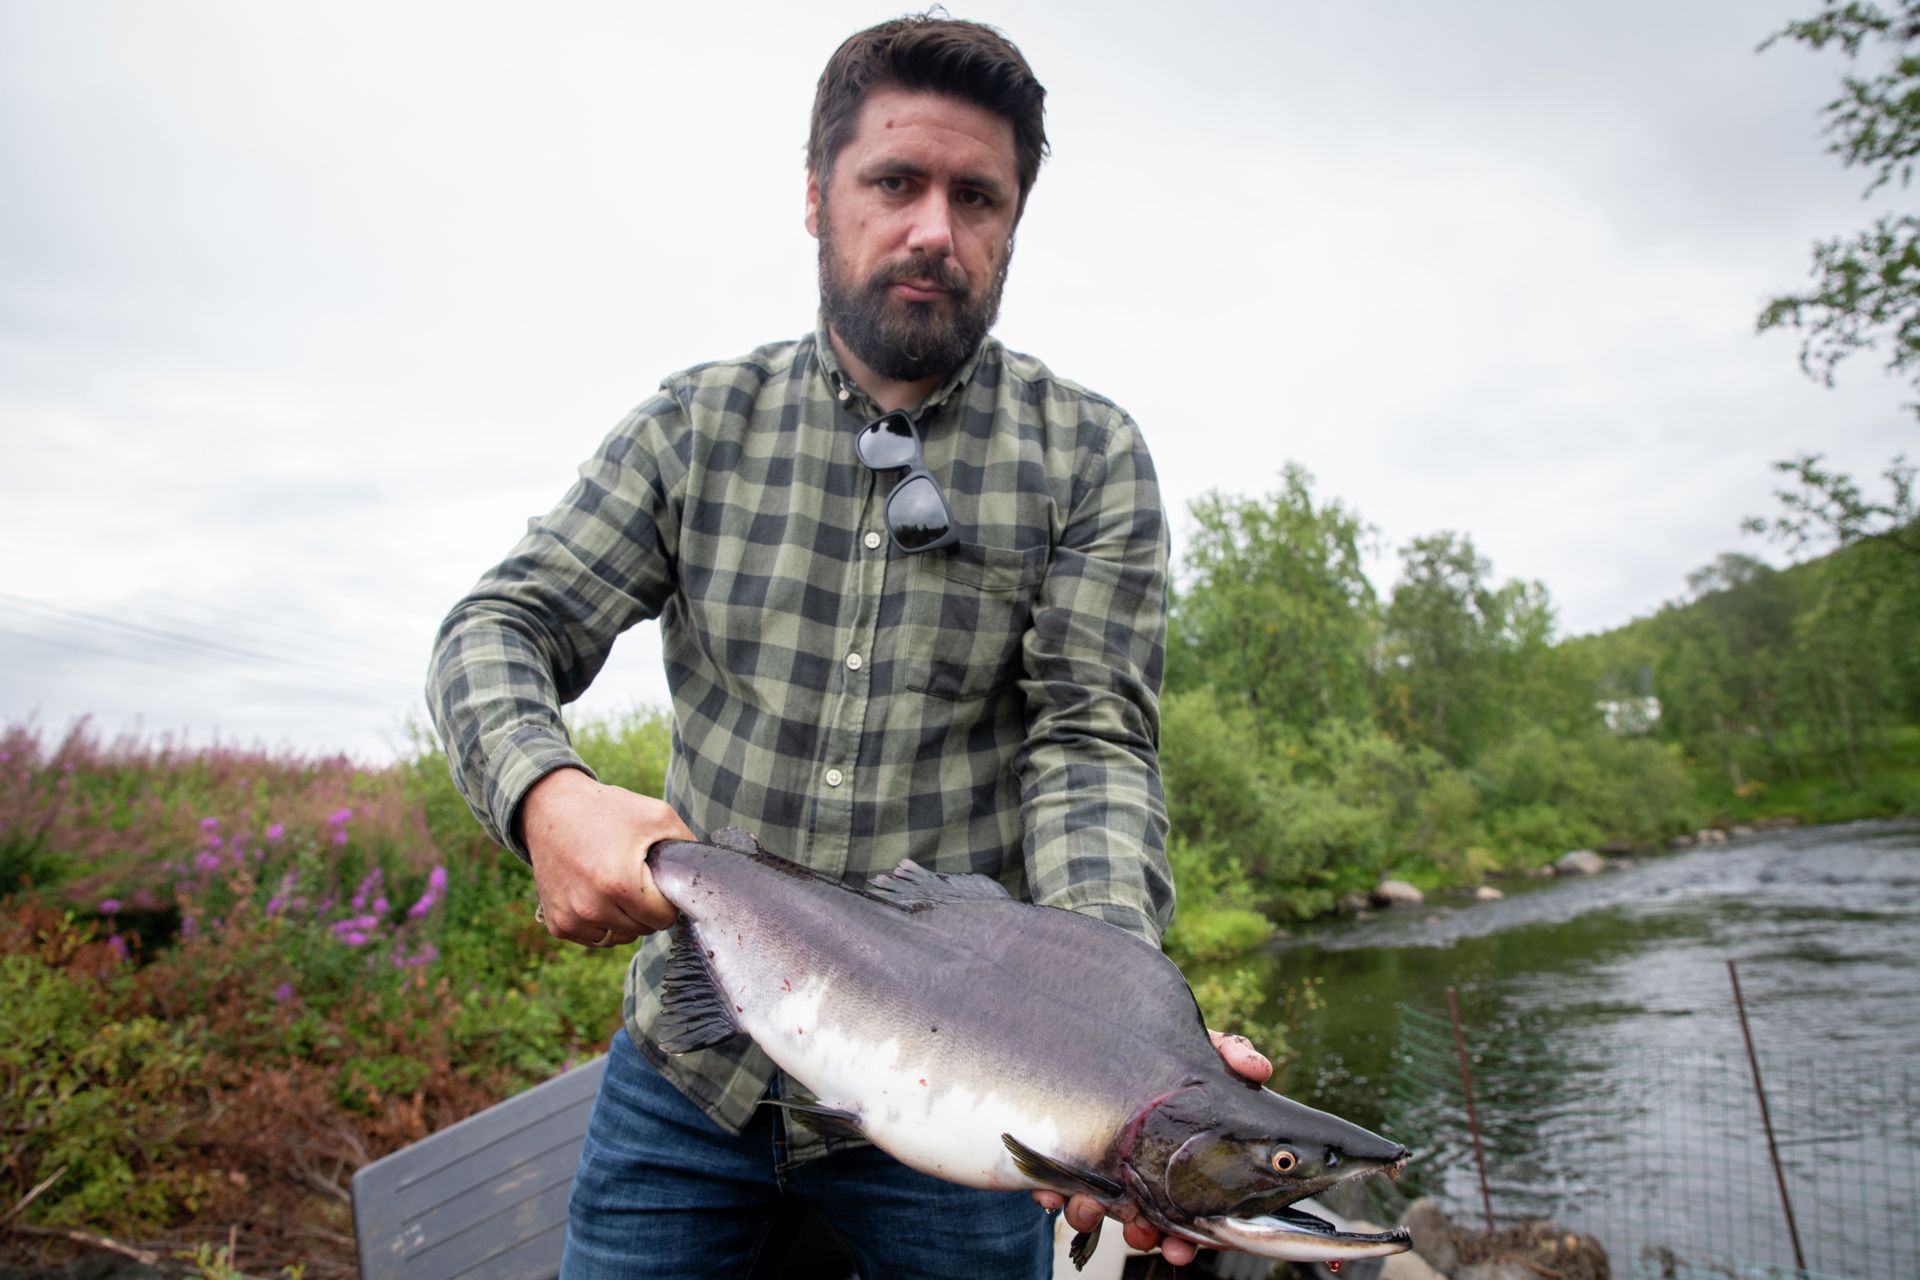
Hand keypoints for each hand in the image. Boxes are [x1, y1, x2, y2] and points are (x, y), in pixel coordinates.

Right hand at [520, 767, 691, 947]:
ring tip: (615, 882)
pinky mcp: (558, 924)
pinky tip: (596, 893)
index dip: (667, 899)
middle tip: (636, 877)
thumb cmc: (607, 810)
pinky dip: (602, 922)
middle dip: (647, 908)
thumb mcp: (657, 816)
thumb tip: (709, 875)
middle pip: (644, 929)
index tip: (658, 879)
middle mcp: (592, 908)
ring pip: (620, 937)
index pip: (664, 918)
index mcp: (619, 884)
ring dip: (625, 918)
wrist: (549, 809)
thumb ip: (687, 847)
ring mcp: (572, 919)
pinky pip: (596, 937)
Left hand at [1032, 1029, 1272, 1265]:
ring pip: (1102, 1209)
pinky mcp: (1066, 1155)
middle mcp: (1145, 1168)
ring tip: (1090, 1208)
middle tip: (1144, 1236)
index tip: (1187, 1244)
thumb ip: (1231, 1053)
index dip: (1197, 1235)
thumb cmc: (1163, 1050)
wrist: (1096, 1033)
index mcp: (1184, 1156)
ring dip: (1095, 1217)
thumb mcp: (1201, 1048)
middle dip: (1147, 1235)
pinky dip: (1053, 1192)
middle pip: (1151, 1219)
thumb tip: (1259, 1068)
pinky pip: (1057, 1185)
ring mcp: (1105, 1164)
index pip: (1201, 1207)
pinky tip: (1050, 1192)